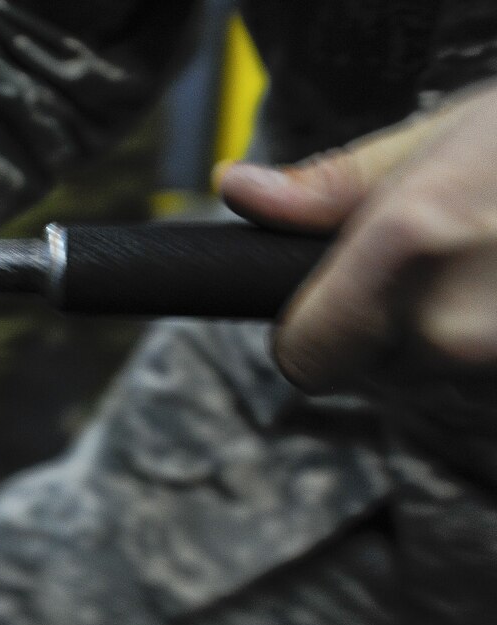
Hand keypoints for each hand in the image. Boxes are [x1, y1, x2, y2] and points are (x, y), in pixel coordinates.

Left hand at [219, 80, 496, 399]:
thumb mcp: (437, 139)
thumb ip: (328, 186)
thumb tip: (238, 190)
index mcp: (405, 250)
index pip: (302, 358)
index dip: (305, 336)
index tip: (324, 312)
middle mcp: (453, 326)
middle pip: (368, 376)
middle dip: (384, 334)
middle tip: (438, 270)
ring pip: (433, 391)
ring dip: (446, 350)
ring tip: (490, 276)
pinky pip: (484, 399)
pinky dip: (491, 366)